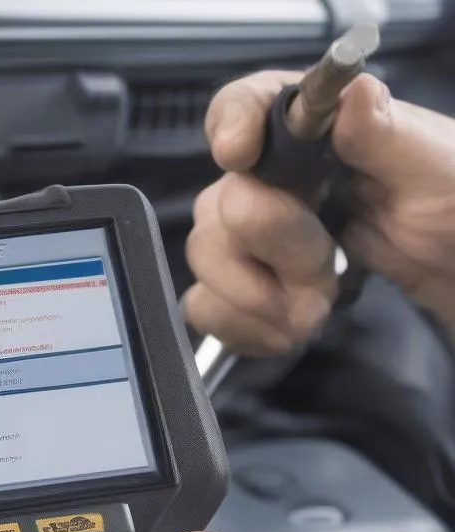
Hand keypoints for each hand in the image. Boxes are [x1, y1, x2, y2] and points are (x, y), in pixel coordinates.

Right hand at [185, 71, 454, 352]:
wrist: (452, 275)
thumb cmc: (454, 212)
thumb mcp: (438, 172)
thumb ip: (389, 138)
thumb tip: (353, 96)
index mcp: (312, 130)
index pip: (243, 104)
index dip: (230, 126)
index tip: (240, 157)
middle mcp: (271, 176)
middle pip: (219, 204)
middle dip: (273, 250)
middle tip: (326, 272)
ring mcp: (249, 234)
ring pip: (205, 257)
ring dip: (258, 297)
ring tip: (313, 309)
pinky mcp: (242, 285)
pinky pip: (205, 306)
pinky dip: (242, 327)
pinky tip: (284, 330)